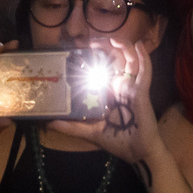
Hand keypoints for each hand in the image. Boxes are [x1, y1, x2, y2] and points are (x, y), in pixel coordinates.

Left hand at [50, 43, 161, 164]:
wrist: (138, 154)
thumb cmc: (118, 141)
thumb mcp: (90, 131)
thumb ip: (71, 127)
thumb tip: (48, 122)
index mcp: (110, 92)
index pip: (102, 69)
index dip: (94, 56)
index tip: (80, 47)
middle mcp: (121, 86)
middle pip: (116, 59)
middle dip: (106, 47)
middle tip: (91, 42)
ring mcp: (132, 88)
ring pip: (130, 60)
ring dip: (123, 46)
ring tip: (112, 39)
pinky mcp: (141, 92)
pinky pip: (144, 72)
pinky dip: (144, 58)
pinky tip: (138, 46)